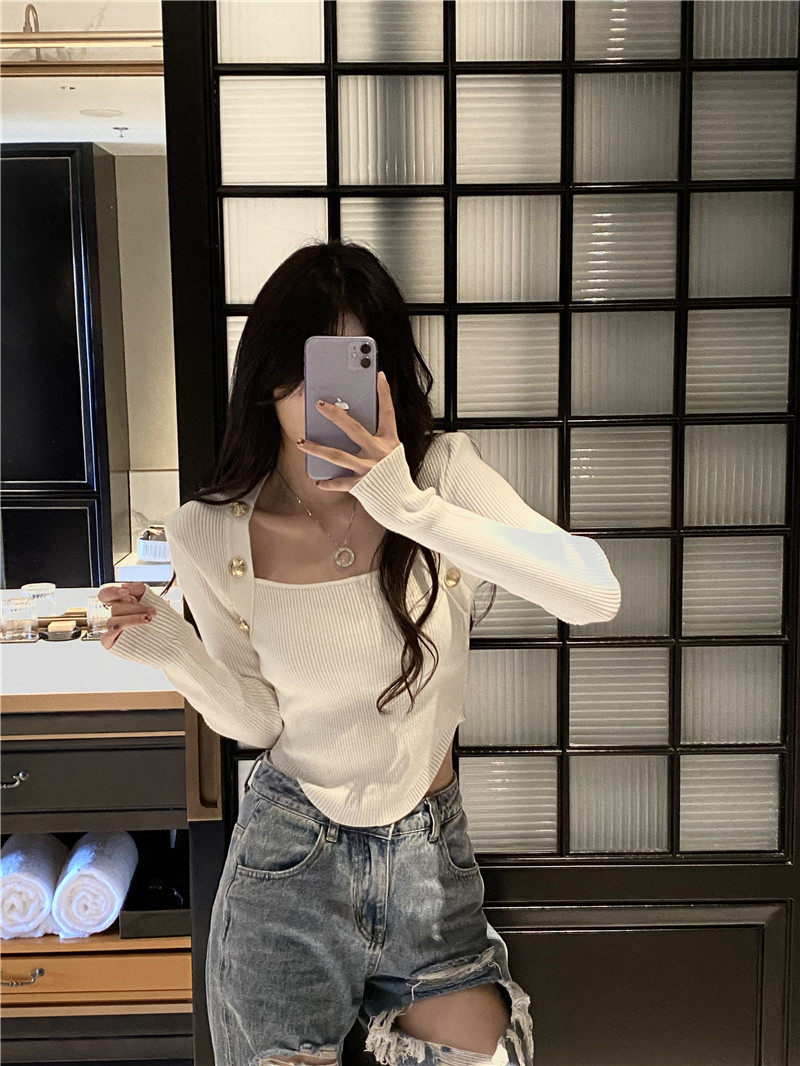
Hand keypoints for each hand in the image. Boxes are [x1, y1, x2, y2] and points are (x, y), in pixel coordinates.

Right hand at [97, 581, 155, 648]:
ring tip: (149, 619)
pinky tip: (130, 630)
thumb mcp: (152, 599)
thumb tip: (124, 586)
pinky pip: (107, 636)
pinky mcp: (111, 642)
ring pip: (113, 621)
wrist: (169, 639)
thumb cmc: (159, 619)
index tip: (126, 592)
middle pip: (115, 608)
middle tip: (152, 611)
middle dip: (135, 608)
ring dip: (132, 619)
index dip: (111, 592)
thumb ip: (139, 589)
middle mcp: (116, 616)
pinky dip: (117, 632)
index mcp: (122, 604)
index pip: (105, 595)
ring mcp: (113, 629)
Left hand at [296, 369, 401, 491]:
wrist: (403, 503)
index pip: (387, 413)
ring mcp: (368, 469)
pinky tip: (317, 480)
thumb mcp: (392, 452)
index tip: (379, 375)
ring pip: (337, 455)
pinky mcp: (361, 485)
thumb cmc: (395, 475)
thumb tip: (353, 426)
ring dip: (317, 449)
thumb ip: (377, 439)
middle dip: (335, 415)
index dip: (384, 394)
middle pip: (353, 429)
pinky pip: (340, 482)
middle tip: (320, 404)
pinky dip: (328, 483)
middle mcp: (378, 453)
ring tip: (301, 442)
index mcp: (389, 442)